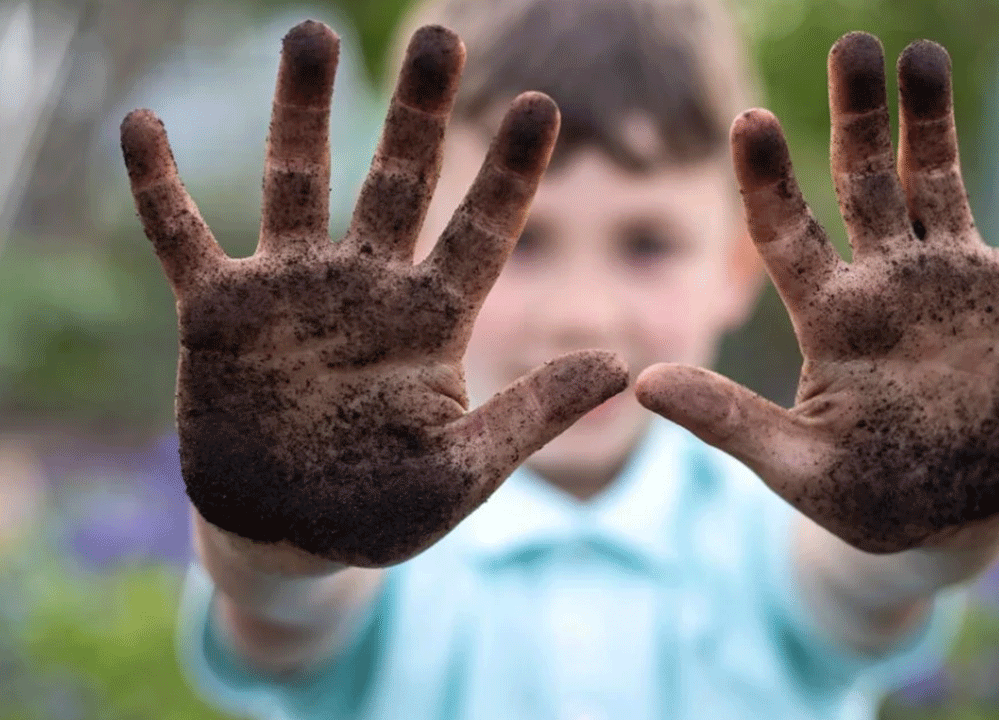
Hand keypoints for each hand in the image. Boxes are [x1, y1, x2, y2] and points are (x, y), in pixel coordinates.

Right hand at [121, 21, 626, 567]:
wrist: (290, 537)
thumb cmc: (382, 509)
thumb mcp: (464, 470)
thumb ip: (532, 414)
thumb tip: (622, 364)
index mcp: (432, 320)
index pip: (482, 231)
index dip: (510, 171)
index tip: (543, 105)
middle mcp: (366, 288)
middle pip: (398, 181)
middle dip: (418, 112)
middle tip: (440, 37)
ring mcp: (291, 292)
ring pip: (298, 182)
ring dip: (302, 111)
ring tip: (312, 35)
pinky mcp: (219, 313)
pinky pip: (181, 236)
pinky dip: (160, 186)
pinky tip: (142, 125)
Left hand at [637, 32, 998, 553]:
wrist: (955, 517)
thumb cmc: (866, 497)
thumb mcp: (795, 466)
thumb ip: (727, 422)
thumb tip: (641, 383)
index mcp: (831, 314)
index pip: (787, 231)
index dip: (768, 177)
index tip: (750, 120)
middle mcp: (888, 280)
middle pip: (865, 180)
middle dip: (860, 115)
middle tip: (853, 46)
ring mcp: (956, 279)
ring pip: (940, 180)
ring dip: (935, 119)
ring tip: (921, 56)